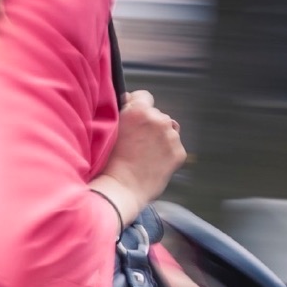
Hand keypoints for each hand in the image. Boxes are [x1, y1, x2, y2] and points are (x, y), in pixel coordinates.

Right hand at [99, 90, 185, 212]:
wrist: (120, 190)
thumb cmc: (108, 164)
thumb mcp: (108, 131)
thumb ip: (121, 112)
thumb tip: (128, 100)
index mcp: (139, 111)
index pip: (144, 96)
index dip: (137, 105)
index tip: (132, 117)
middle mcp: (159, 119)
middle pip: (157, 115)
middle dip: (149, 125)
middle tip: (135, 143)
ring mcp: (171, 137)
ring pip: (168, 130)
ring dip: (159, 138)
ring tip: (144, 155)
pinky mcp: (178, 153)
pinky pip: (174, 147)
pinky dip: (166, 153)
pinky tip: (152, 163)